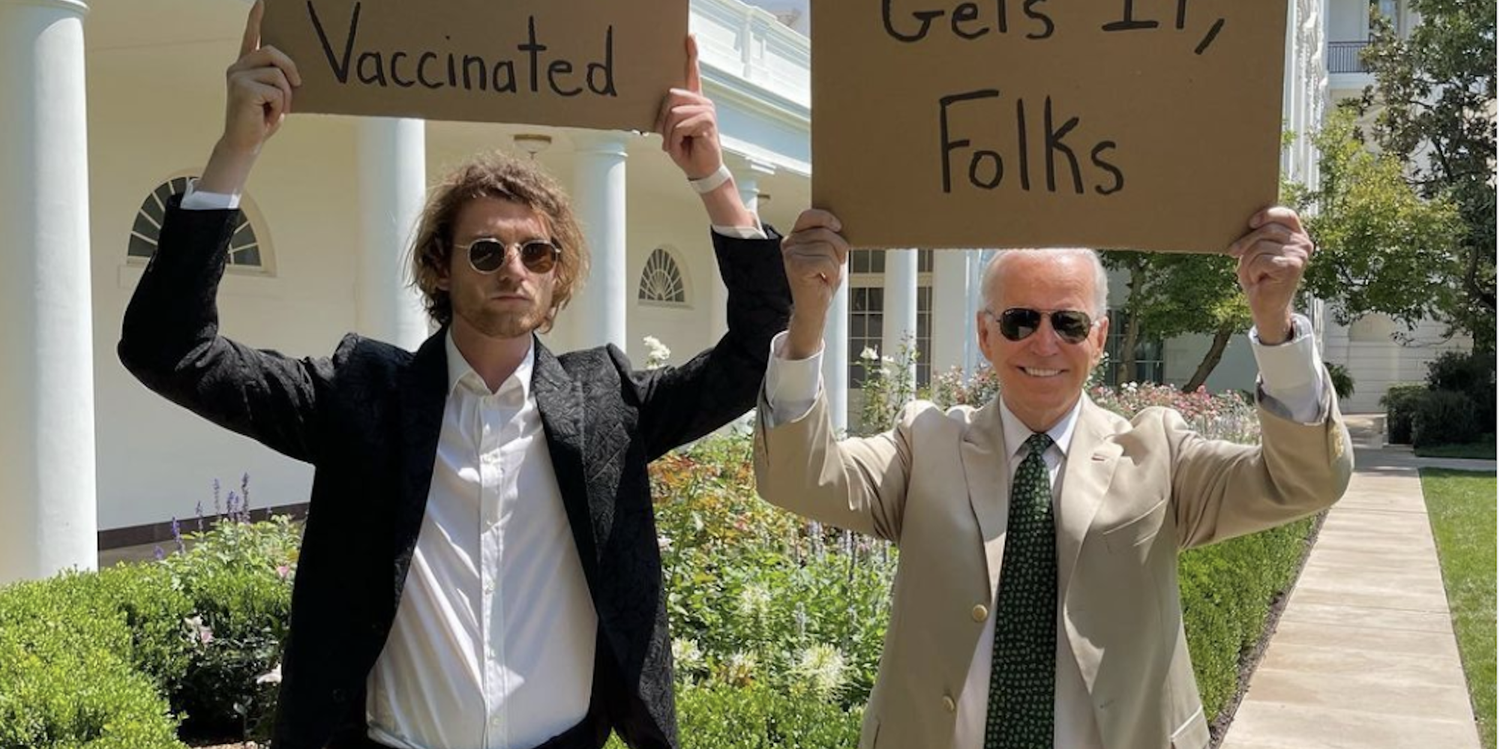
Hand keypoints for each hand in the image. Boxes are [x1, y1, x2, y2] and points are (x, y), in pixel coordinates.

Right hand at [219, 0, 300, 156]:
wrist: (245, 143)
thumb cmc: (262, 120)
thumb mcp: (274, 96)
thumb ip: (279, 78)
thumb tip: (297, 71)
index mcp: (246, 66)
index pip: (251, 37)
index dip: (256, 19)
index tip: (263, 1)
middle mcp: (238, 67)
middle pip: (274, 52)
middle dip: (291, 69)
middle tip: (298, 86)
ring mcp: (237, 76)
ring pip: (278, 74)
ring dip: (286, 96)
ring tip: (276, 110)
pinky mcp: (242, 88)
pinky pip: (276, 91)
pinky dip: (279, 106)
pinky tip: (268, 116)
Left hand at [656, 36, 721, 179]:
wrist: (701, 169)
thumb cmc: (687, 149)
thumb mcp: (672, 130)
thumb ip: (668, 114)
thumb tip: (662, 105)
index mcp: (694, 101)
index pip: (693, 73)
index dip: (691, 54)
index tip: (690, 37)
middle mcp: (702, 102)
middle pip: (671, 96)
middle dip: (663, 120)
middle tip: (667, 137)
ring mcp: (707, 110)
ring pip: (674, 113)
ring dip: (668, 134)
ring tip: (675, 144)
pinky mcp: (707, 121)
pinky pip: (680, 125)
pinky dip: (675, 140)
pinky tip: (683, 146)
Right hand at [781, 210, 848, 357]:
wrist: (814, 308)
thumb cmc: (822, 280)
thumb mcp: (828, 253)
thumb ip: (828, 237)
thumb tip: (838, 224)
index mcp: (795, 237)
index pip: (809, 216)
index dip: (826, 218)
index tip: (838, 227)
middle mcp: (789, 243)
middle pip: (824, 233)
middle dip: (838, 249)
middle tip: (833, 266)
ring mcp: (790, 254)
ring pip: (827, 248)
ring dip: (834, 265)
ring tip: (825, 275)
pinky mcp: (796, 266)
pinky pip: (825, 262)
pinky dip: (831, 273)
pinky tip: (823, 280)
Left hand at [1229, 206, 1313, 343]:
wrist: (1265, 306)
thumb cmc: (1259, 277)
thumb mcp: (1257, 251)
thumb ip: (1259, 235)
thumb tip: (1248, 219)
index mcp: (1297, 236)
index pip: (1286, 215)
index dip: (1268, 214)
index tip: (1250, 222)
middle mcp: (1303, 244)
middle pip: (1267, 230)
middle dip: (1244, 243)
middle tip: (1232, 253)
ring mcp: (1300, 255)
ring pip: (1260, 246)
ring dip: (1247, 261)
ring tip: (1254, 273)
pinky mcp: (1292, 266)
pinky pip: (1261, 259)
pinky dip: (1252, 271)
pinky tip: (1260, 280)